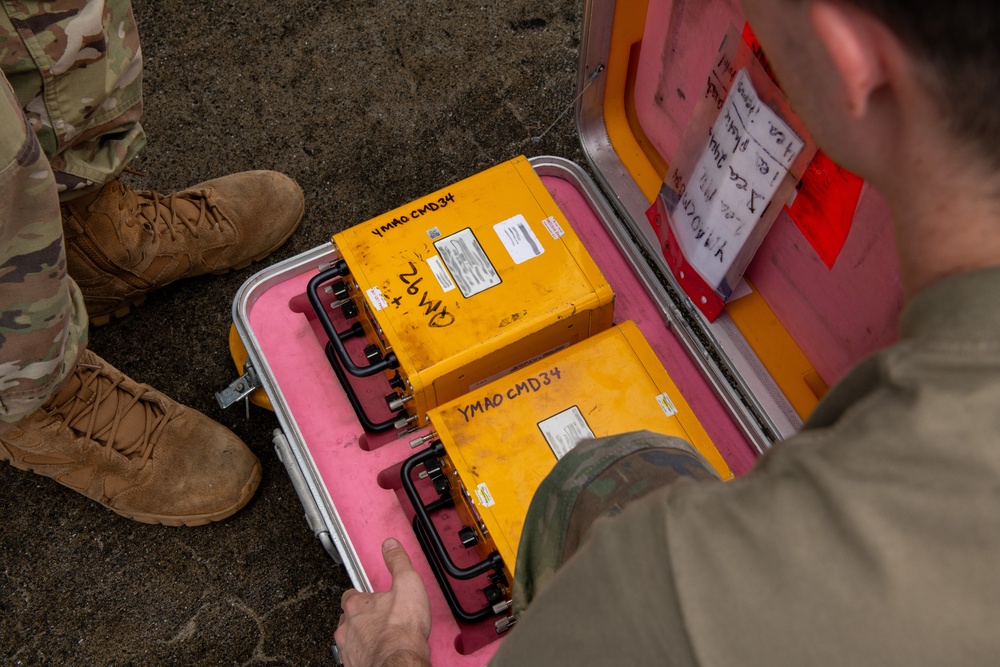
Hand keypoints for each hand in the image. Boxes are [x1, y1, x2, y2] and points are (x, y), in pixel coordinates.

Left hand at [334, 538, 432, 666]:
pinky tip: (380, 652)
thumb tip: (390, 545)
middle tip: (379, 618)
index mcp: (355, 605)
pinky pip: (356, 657)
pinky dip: (366, 654)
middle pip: (348, 618)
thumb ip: (397, 561)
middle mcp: (346, 628)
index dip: (362, 596)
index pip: (350, 595)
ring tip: (381, 637)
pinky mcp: (353, 665)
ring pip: (351, 639)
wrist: (399, 661)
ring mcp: (348, 649)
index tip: (372, 597)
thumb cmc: (402, 629)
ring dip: (363, 637)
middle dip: (361, 618)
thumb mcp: (407, 583)